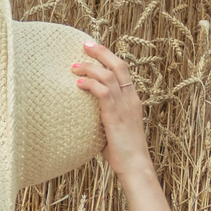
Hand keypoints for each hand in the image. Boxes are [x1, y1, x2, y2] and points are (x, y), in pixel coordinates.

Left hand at [71, 41, 149, 174]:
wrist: (135, 166)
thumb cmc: (123, 152)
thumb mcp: (114, 129)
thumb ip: (104, 117)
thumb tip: (86, 115)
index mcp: (133, 100)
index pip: (124, 70)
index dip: (110, 57)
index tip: (96, 49)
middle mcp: (130, 99)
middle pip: (119, 65)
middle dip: (101, 52)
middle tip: (85, 44)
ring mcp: (124, 106)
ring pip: (109, 76)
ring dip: (90, 67)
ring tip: (75, 65)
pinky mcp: (115, 115)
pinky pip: (103, 92)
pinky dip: (90, 84)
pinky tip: (78, 83)